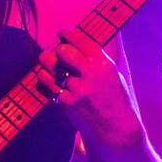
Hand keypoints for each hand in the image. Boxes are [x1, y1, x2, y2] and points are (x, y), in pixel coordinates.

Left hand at [36, 28, 142, 148]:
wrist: (115, 128)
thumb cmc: (114, 99)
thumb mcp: (112, 74)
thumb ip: (95, 59)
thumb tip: (75, 43)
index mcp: (104, 63)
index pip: (80, 40)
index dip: (67, 33)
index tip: (61, 33)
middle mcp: (91, 74)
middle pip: (63, 51)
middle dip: (58, 50)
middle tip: (57, 53)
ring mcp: (78, 89)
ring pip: (51, 66)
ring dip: (47, 63)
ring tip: (49, 65)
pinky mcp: (67, 103)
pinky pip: (48, 84)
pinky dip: (45, 79)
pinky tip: (48, 78)